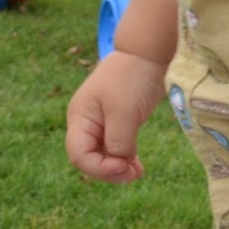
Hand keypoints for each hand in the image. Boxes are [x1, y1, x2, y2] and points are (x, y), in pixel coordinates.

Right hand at [65, 50, 168, 182]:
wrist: (149, 52)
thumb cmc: (133, 77)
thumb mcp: (124, 111)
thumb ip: (118, 141)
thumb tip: (118, 164)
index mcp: (80, 118)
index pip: (79, 155)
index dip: (98, 168)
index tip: (123, 168)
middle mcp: (86, 123)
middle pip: (89, 158)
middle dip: (109, 171)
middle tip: (134, 175)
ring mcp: (102, 122)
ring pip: (104, 155)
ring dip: (119, 167)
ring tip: (138, 173)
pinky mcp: (118, 121)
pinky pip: (116, 147)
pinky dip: (125, 158)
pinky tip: (137, 165)